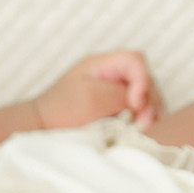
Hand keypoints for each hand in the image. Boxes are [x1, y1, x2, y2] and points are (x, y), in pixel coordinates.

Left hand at [33, 51, 162, 130]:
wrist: (43, 128)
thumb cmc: (62, 110)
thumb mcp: (91, 98)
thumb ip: (119, 95)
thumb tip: (142, 102)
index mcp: (103, 64)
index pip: (135, 61)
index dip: (143, 80)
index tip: (135, 104)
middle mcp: (114, 75)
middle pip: (146, 79)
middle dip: (149, 100)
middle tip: (143, 124)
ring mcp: (117, 92)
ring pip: (147, 97)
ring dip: (150, 112)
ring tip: (144, 130)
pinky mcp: (119, 110)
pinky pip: (141, 111)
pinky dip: (145, 120)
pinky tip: (143, 132)